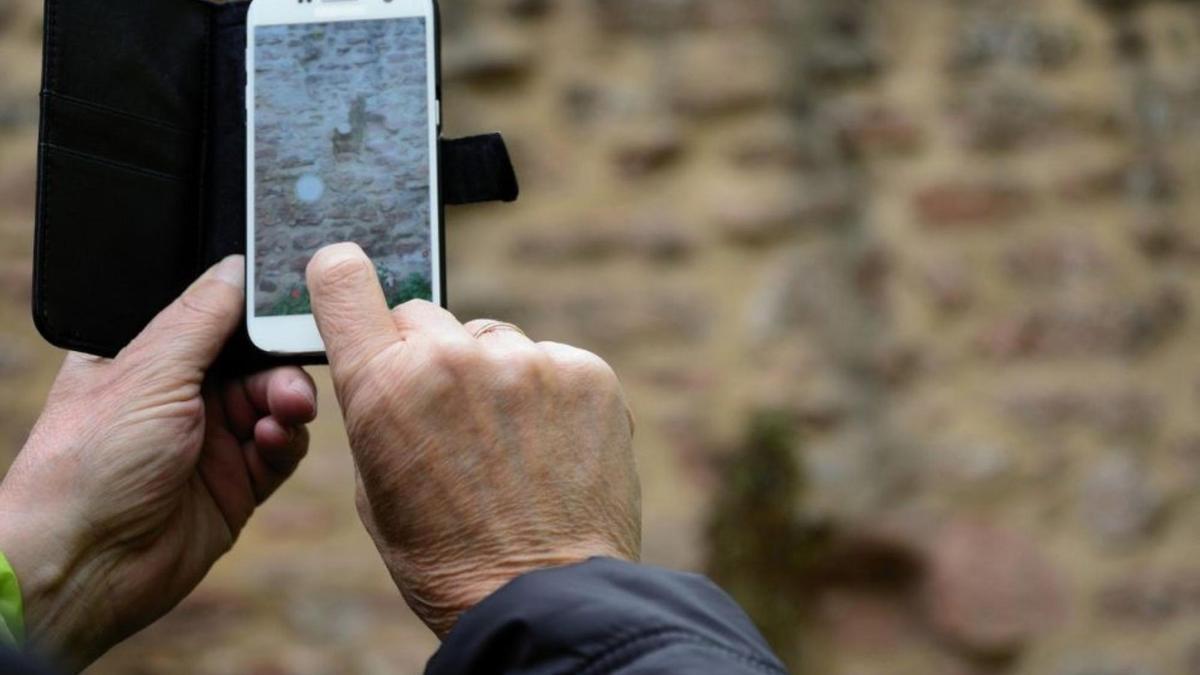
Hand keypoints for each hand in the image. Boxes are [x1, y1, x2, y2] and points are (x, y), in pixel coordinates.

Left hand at [0, 256, 316, 671]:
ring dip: (287, 403)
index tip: (292, 305)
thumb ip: (201, 319)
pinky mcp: (237, 484)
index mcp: (147, 357)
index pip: (217, 318)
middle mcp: (181, 394)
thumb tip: (237, 265)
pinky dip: (286, 441)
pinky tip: (274, 442)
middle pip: (257, 360)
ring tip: (286, 413)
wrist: (84, 567)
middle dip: (280, 364)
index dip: (256, 313)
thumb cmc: (89, 465)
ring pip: (276, 402)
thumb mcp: (148, 373)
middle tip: (289, 378)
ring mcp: (210, 440)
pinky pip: (282, 449)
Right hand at [306, 243, 640, 636]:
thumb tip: (393, 364)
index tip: (346, 275)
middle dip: (427, 356)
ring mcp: (528, 362)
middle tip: (447, 419)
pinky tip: (548, 447)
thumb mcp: (376, 487)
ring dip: (493, 376)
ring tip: (508, 446)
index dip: (342, 275)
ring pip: (493, 341)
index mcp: (384, 386)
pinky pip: (550, 361)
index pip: (344, 280)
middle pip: (425, 317)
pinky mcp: (587, 373)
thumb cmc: (447, 557)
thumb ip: (379, 406)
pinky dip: (547, 393)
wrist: (544, 598)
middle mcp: (454, 358)